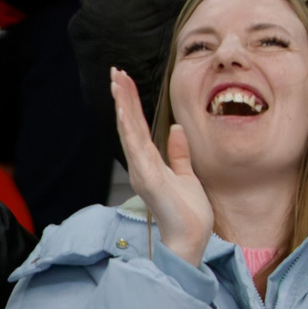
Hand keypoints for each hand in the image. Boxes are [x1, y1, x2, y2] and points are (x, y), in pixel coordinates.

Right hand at [110, 66, 210, 264]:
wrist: (191, 237)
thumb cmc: (188, 213)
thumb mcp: (187, 175)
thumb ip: (179, 153)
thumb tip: (177, 129)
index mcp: (148, 163)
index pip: (138, 127)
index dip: (131, 103)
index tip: (125, 81)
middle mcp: (140, 165)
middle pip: (129, 125)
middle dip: (123, 97)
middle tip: (116, 71)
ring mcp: (142, 171)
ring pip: (129, 132)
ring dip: (123, 106)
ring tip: (117, 83)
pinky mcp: (148, 179)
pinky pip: (137, 150)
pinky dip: (129, 130)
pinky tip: (124, 112)